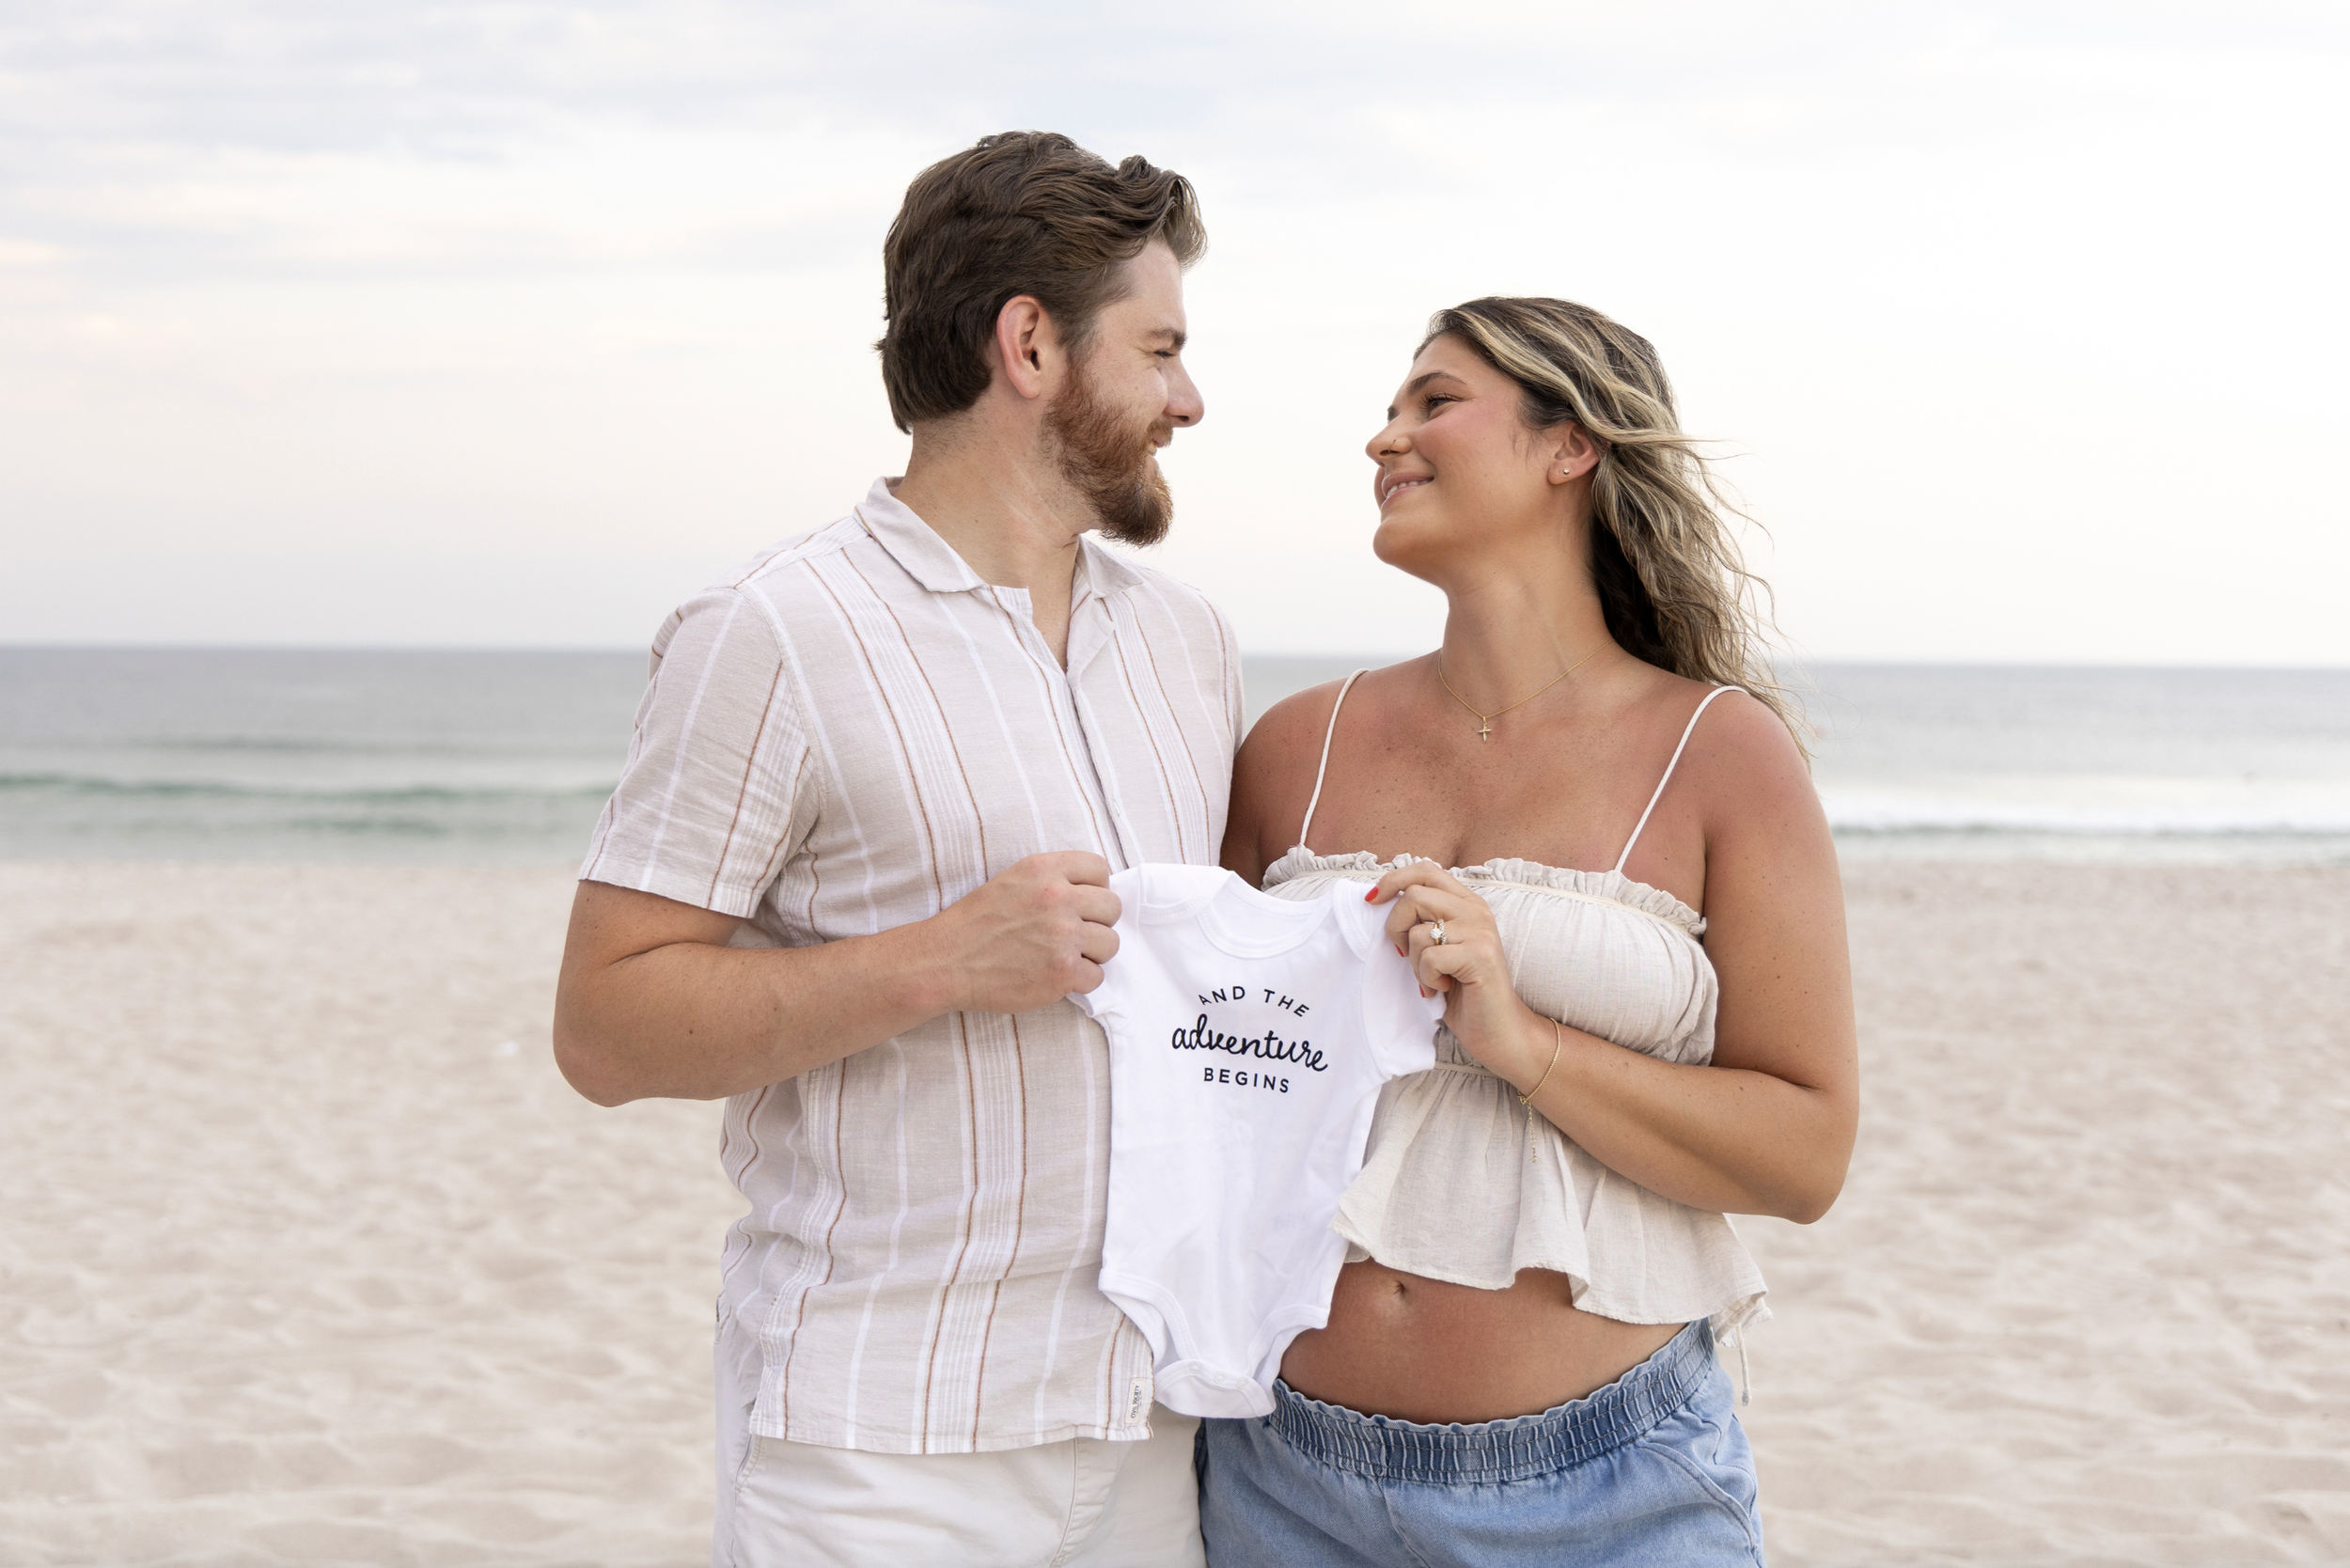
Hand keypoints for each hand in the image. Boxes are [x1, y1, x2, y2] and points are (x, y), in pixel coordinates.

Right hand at [927, 852, 1120, 1014]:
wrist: (944, 962)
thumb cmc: (976, 923)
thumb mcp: (1013, 881)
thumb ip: (1053, 880)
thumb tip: (1095, 893)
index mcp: (1044, 869)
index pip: (1100, 868)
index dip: (1095, 888)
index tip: (1081, 904)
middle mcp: (1057, 898)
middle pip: (1112, 907)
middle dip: (1097, 922)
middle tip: (1073, 935)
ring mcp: (1062, 936)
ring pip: (1110, 944)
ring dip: (1092, 954)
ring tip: (1063, 956)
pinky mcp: (1062, 972)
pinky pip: (1096, 977)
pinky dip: (1079, 981)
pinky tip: (1054, 976)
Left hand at [1368, 860, 1547, 1089]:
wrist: (1499, 1030)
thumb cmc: (1463, 991)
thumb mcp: (1439, 947)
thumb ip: (1422, 921)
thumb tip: (1379, 900)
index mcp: (1466, 903)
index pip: (1425, 870)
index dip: (1393, 880)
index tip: (1372, 900)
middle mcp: (1476, 910)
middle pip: (1414, 896)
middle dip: (1395, 929)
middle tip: (1405, 956)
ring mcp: (1480, 932)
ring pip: (1418, 932)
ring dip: (1415, 963)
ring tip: (1433, 979)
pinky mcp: (1480, 956)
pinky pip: (1430, 958)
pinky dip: (1427, 979)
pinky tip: (1443, 990)